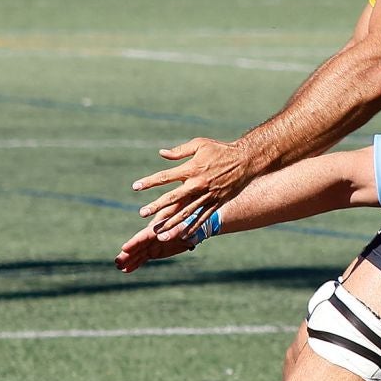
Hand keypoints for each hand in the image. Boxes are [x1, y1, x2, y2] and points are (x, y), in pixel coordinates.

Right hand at [115, 221, 200, 272]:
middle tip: (117, 262)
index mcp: (157, 229)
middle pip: (137, 246)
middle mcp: (151, 237)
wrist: (194, 231)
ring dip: (128, 260)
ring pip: (138, 254)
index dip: (134, 242)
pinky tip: (126, 270)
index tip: (124, 248)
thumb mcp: (183, 229)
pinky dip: (135, 264)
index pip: (143, 236)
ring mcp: (151, 245)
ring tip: (118, 267)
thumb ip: (173, 232)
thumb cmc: (189, 227)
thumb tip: (161, 237)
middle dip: (127, 254)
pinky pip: (142, 259)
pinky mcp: (154, 252)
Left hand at [132, 137, 253, 239]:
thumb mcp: (199, 144)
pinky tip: (182, 235)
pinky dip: (193, 227)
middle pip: (172, 198)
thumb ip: (179, 151)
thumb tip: (161, 153)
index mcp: (191, 169)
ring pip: (186, 212)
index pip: (165, 177)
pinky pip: (202, 218)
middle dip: (156, 206)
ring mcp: (207, 196)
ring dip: (171, 222)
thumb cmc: (220, 149)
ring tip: (158, 231)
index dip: (149, 182)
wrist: (245, 160)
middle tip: (142, 213)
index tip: (135, 187)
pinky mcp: (216, 203)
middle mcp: (197, 184)